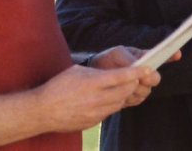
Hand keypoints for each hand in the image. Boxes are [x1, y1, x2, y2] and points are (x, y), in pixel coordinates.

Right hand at [35, 62, 152, 132]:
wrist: (43, 111)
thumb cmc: (58, 87)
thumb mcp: (77, 71)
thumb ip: (96, 72)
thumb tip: (112, 74)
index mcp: (92, 82)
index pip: (121, 77)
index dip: (137, 72)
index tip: (148, 68)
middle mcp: (96, 98)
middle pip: (125, 91)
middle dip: (134, 83)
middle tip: (138, 77)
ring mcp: (95, 112)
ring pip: (119, 102)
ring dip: (124, 94)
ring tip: (124, 87)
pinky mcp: (93, 122)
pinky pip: (109, 112)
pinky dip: (113, 104)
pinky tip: (108, 98)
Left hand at [89, 46, 179, 106]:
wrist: (96, 74)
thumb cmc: (109, 59)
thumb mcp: (117, 53)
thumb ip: (129, 58)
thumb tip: (138, 66)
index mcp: (145, 58)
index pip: (162, 56)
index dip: (171, 55)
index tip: (178, 53)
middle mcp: (146, 73)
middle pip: (156, 78)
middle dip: (150, 78)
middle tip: (141, 77)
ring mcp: (141, 86)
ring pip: (146, 91)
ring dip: (136, 89)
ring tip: (123, 85)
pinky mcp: (134, 98)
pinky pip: (137, 100)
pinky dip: (129, 97)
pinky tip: (120, 93)